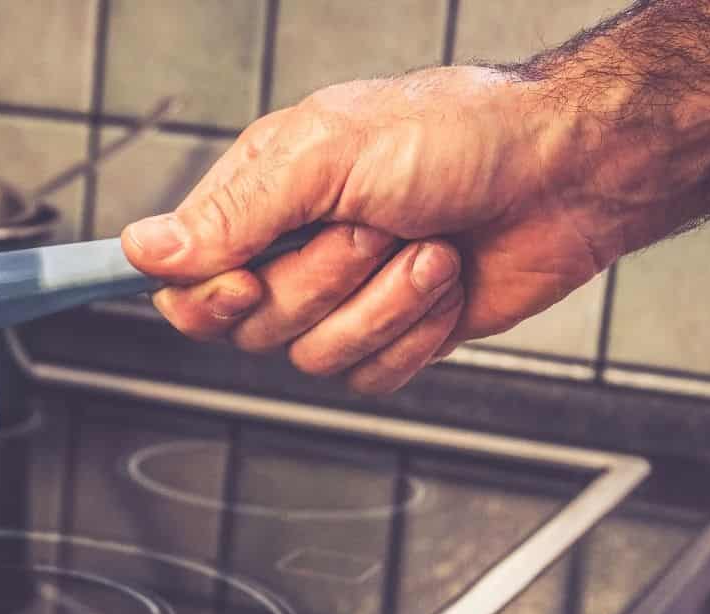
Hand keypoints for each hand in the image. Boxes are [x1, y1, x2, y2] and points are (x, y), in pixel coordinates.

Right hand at [120, 66, 609, 392]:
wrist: (567, 174)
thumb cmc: (459, 137)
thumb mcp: (328, 156)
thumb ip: (232, 213)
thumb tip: (142, 250)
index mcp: (262, 197)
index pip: (186, 280)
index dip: (205, 299)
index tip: (244, 282)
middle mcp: (293, 251)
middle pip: (250, 328)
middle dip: (323, 283)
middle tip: (375, 228)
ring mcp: (343, 300)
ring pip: (313, 359)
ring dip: (382, 305)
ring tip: (428, 248)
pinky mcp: (393, 338)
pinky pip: (369, 379)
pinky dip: (415, 334)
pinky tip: (445, 283)